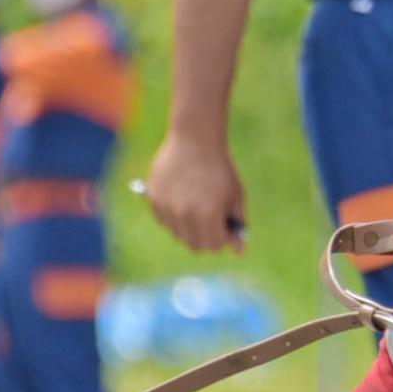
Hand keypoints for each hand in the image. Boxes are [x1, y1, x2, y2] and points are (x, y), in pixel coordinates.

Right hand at [146, 129, 247, 253]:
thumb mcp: (236, 195)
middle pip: (194, 245)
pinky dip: (173, 216)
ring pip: (177, 234)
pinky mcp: (153, 199)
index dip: (222, 238)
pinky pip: (164, 220)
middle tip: (211, 221)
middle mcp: (184, 214)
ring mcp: (166, 207)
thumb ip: (238, 224)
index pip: (213, 246)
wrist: (195, 139)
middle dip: (205, 238)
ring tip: (197, 205)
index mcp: (208, 215)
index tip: (224, 227)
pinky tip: (182, 197)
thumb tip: (239, 251)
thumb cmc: (220, 168)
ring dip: (188, 227)